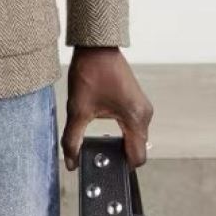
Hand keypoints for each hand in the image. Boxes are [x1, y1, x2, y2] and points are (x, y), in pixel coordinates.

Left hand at [61, 46, 152, 170]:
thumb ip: (73, 139)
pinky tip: (104, 132)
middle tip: (98, 158)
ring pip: (135, 138)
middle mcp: (144, 114)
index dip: (122, 167)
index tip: (105, 169)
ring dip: (120, 144)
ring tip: (99, 146)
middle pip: (137, 149)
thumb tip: (70, 163)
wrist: (96, 46)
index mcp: (135, 118)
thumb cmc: (90, 73)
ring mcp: (142, 107)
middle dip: (119, 156)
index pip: (137, 157)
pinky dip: (122, 133)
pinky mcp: (136, 102)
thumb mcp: (78, 109)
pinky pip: (133, 126)